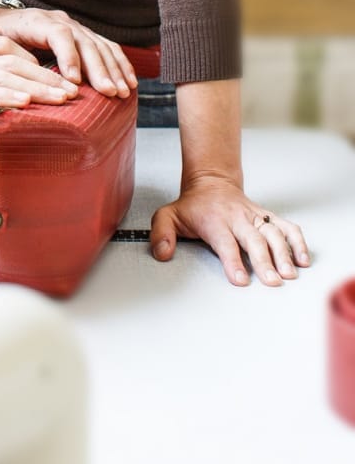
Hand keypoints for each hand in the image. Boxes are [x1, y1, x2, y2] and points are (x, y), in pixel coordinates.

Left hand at [0, 5, 136, 98]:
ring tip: (121, 91)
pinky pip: (107, 47)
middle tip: (108, 92)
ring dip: (113, 69)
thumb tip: (26, 78)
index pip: (58, 33)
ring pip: (99, 44)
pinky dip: (120, 64)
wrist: (0, 21)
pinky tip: (129, 81)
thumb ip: (6, 57)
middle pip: (84, 40)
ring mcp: (74, 26)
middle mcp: (59, 20)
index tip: (74, 80)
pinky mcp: (83, 36)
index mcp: (35, 20)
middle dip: (99, 68)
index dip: (68, 55)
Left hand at [150, 173, 310, 286]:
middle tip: (273, 281)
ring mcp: (255, 217)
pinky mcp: (268, 217)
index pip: (225, 243)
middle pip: (254, 239)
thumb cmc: (192, 206)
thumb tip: (162, 253)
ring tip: (290, 274)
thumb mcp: (168, 215)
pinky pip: (287, 227)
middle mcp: (238, 218)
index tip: (241, 279)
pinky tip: (303, 259)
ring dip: (284, 253)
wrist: (211, 182)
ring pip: (274, 233)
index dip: (233, 261)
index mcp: (215, 220)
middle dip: (264, 261)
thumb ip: (161, 234)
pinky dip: (298, 241)